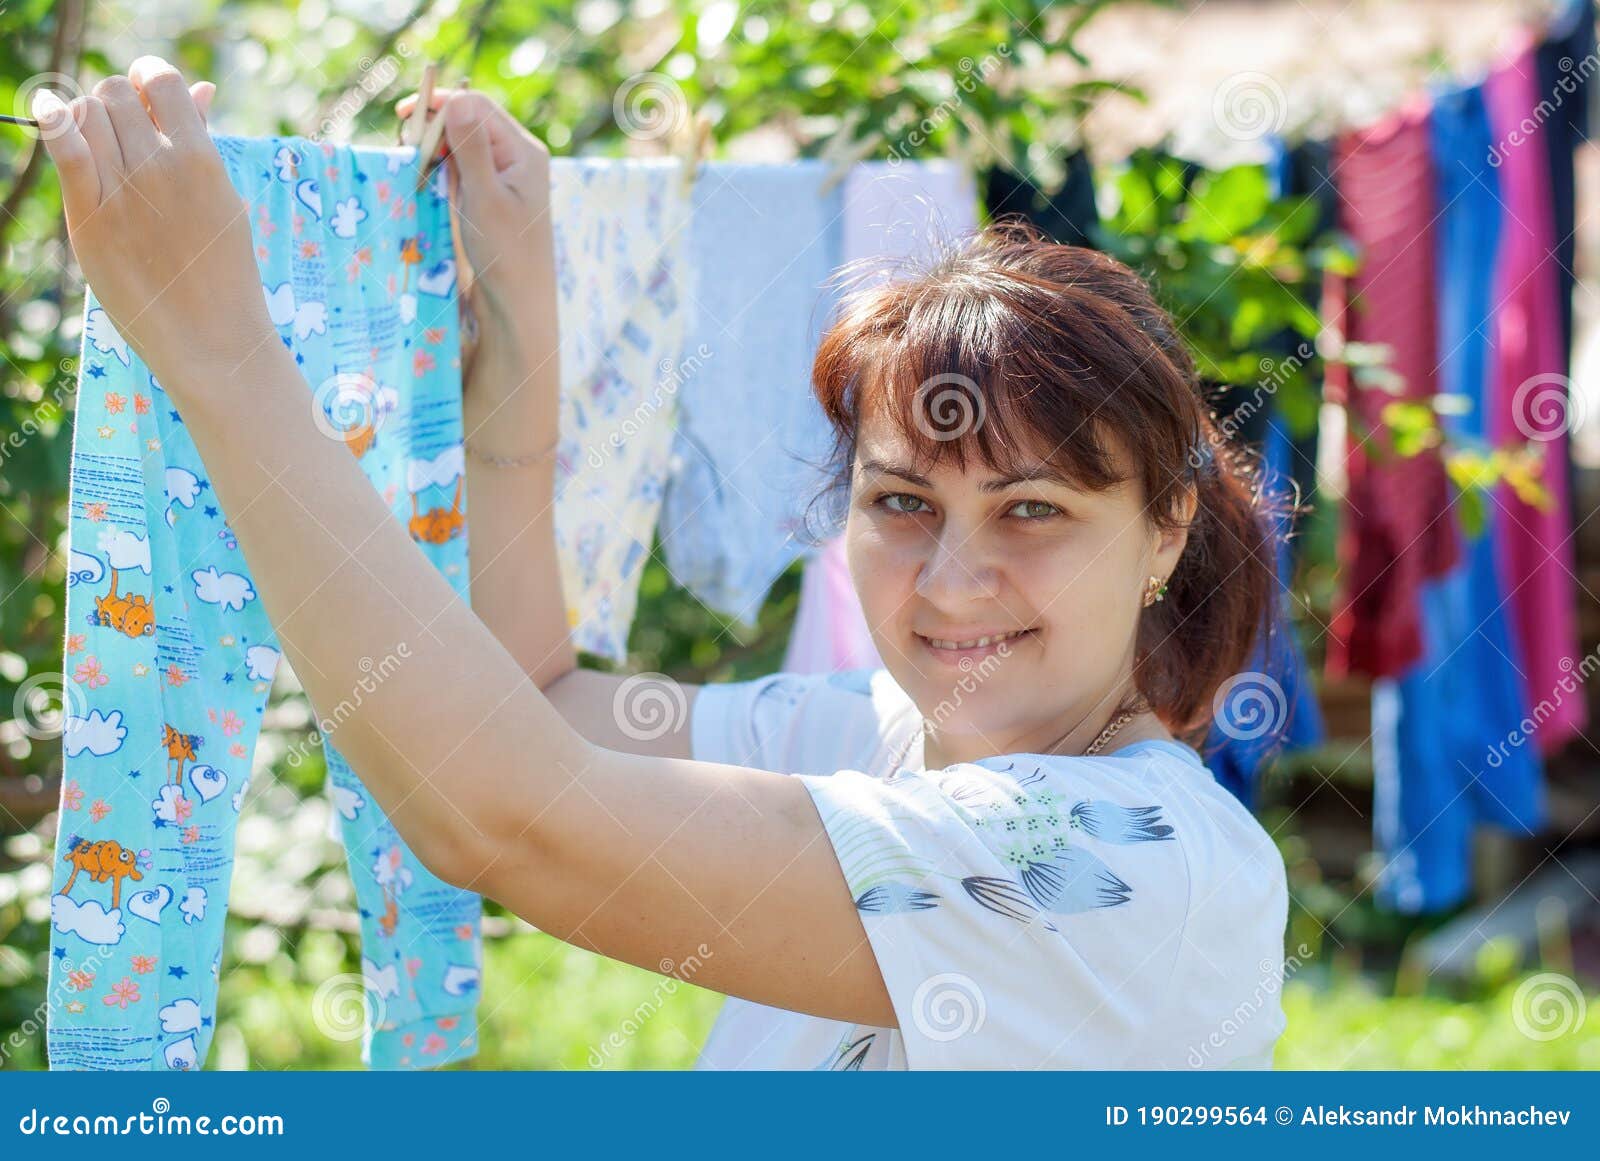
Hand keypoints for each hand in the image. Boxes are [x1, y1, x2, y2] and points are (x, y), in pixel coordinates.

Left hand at [33, 58, 276, 388]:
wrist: (212, 339)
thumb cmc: (224, 274)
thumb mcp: (225, 202)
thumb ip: (205, 143)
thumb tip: (198, 90)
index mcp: (202, 160)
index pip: (161, 82)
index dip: (147, 80)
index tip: (146, 98)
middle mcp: (161, 167)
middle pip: (114, 95)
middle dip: (114, 103)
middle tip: (121, 133)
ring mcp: (124, 191)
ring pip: (86, 114)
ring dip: (86, 119)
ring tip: (98, 148)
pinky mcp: (92, 218)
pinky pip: (63, 146)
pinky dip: (49, 119)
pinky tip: (45, 110)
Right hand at [394, 87, 555, 392]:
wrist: (518, 305)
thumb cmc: (507, 257)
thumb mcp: (486, 200)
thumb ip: (471, 150)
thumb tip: (457, 101)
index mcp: (524, 152)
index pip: (477, 107)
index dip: (439, 104)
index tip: (402, 118)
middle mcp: (518, 158)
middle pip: (470, 120)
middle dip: (435, 125)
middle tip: (405, 145)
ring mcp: (506, 177)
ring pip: (463, 144)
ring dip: (435, 148)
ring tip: (413, 164)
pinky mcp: (493, 196)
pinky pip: (463, 168)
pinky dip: (442, 169)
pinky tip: (426, 181)